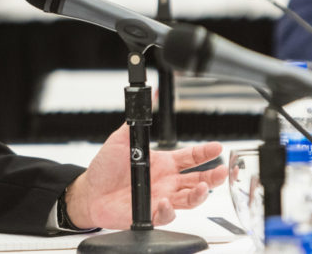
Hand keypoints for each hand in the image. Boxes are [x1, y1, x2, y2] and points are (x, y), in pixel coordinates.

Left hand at [64, 125, 227, 229]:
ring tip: (202, 187)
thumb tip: (145, 97)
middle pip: (198, 180)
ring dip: (198, 195)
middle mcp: (166, 182)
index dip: (205, 153)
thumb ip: (136, 121)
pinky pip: (166, 215)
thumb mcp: (121, 139)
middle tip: (222, 172)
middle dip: (213, 177)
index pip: (191, 158)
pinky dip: (168, 210)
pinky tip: (165, 201)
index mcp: (164, 163)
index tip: (217, 147)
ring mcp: (160, 198)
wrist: (89, 191)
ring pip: (189, 200)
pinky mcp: (150, 214)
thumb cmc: (106, 168)